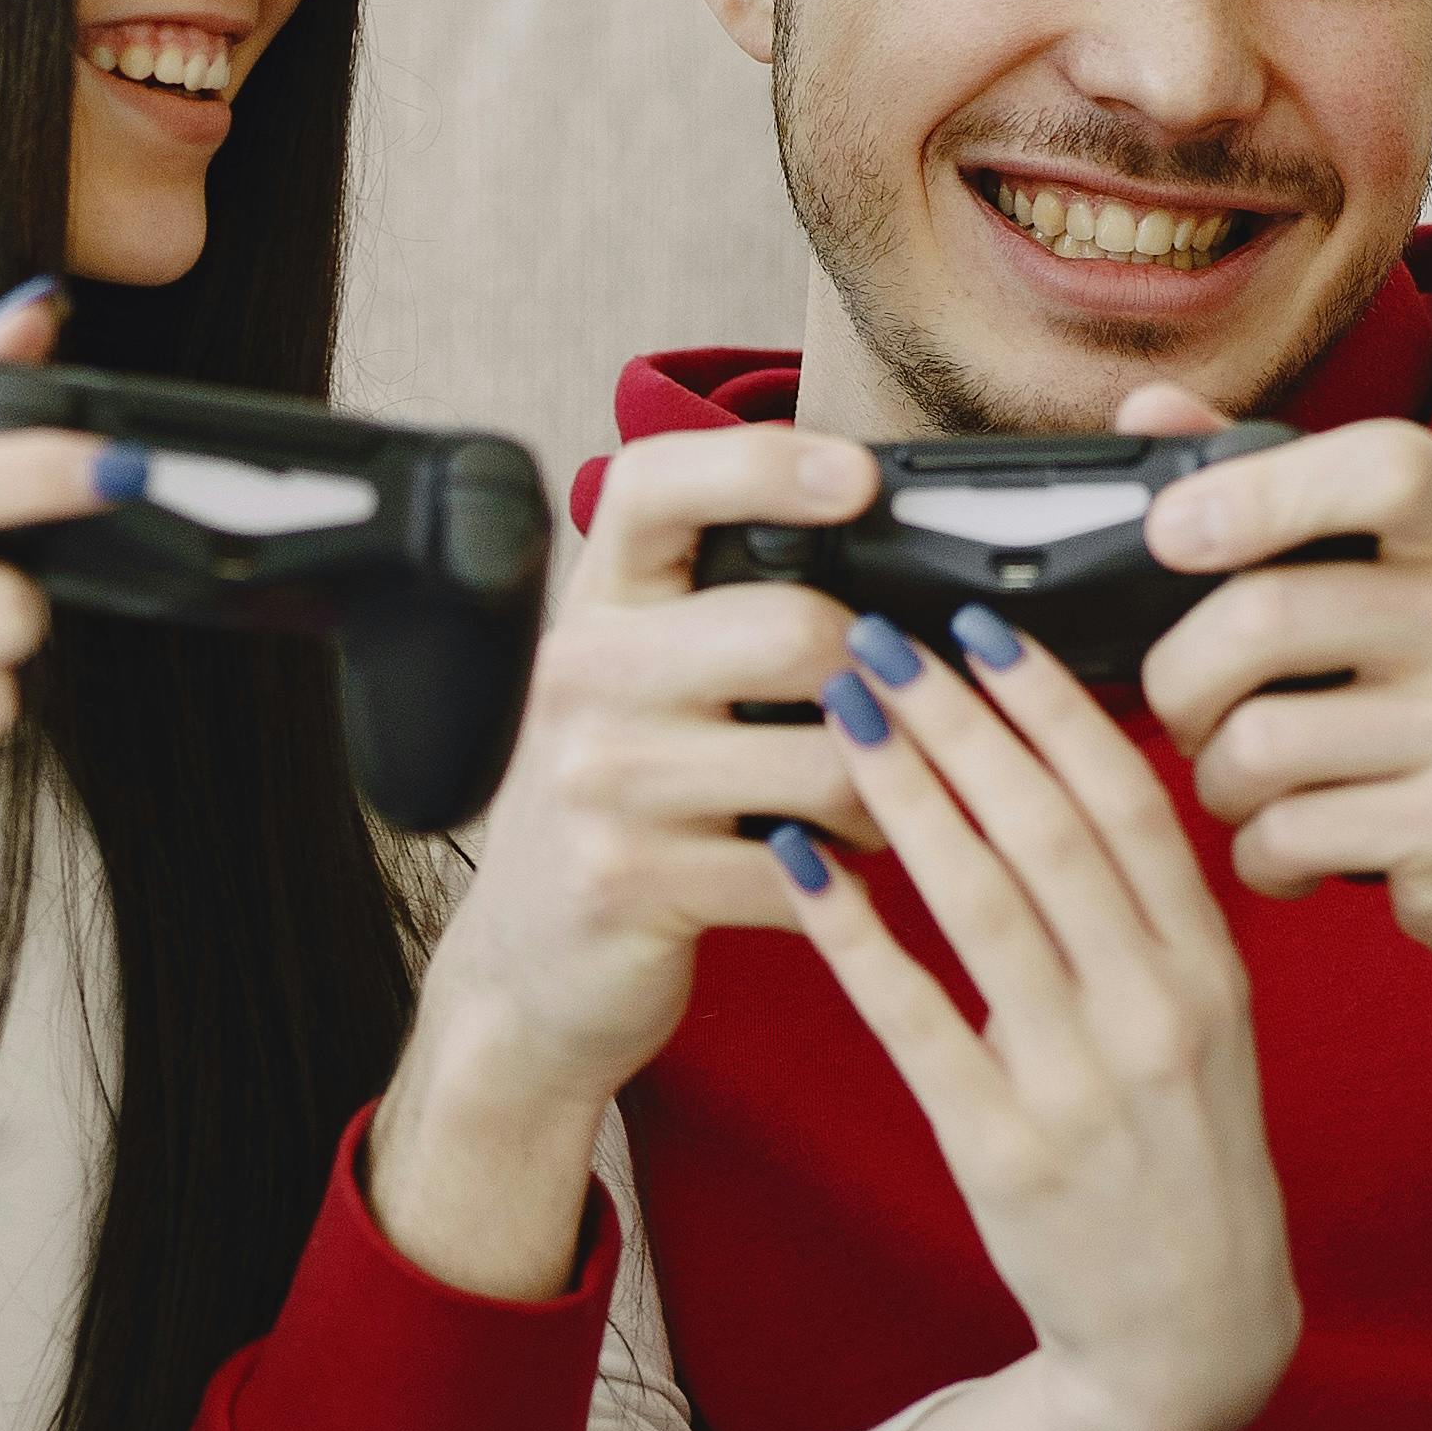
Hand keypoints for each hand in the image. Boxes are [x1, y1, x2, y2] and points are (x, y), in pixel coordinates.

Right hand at [364, 423, 882, 1300]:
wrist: (525, 968)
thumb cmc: (617, 812)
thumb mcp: (640, 689)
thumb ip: (725, 619)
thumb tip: (893, 578)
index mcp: (595, 605)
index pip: (660, 488)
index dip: (764, 462)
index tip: (858, 477)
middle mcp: (582, 676)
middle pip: (797, 629)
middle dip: (887, 678)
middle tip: (905, 715)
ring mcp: (598, 782)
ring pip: (828, 763)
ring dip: (888, 797)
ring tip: (876, 809)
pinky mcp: (629, 882)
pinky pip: (805, 872)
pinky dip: (847, 880)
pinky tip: (833, 876)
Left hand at [774, 599, 1299, 1430]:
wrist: (1190, 1337)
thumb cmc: (1183, 1159)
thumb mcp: (1209, 1025)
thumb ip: (1149, 912)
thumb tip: (1068, 768)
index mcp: (1209, 970)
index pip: (1128, 803)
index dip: (1050, 705)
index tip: (981, 627)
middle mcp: (1155, 1012)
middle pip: (1046, 829)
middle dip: (955, 721)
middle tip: (875, 641)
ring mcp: (1080, 1082)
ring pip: (979, 903)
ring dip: (899, 793)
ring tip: (834, 714)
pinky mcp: (1002, 1148)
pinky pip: (912, 1018)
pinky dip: (852, 932)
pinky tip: (800, 862)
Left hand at [1118, 376, 1431, 1111]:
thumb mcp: (1418, 573)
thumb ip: (1286, 492)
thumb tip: (1149, 408)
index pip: (1383, 468)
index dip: (1257, 490)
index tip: (1170, 530)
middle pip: (1269, 616)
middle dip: (1179, 677)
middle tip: (1186, 706)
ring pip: (1260, 743)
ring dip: (1215, 778)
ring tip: (1247, 784)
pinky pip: (1288, 835)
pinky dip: (1257, 853)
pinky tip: (1289, 850)